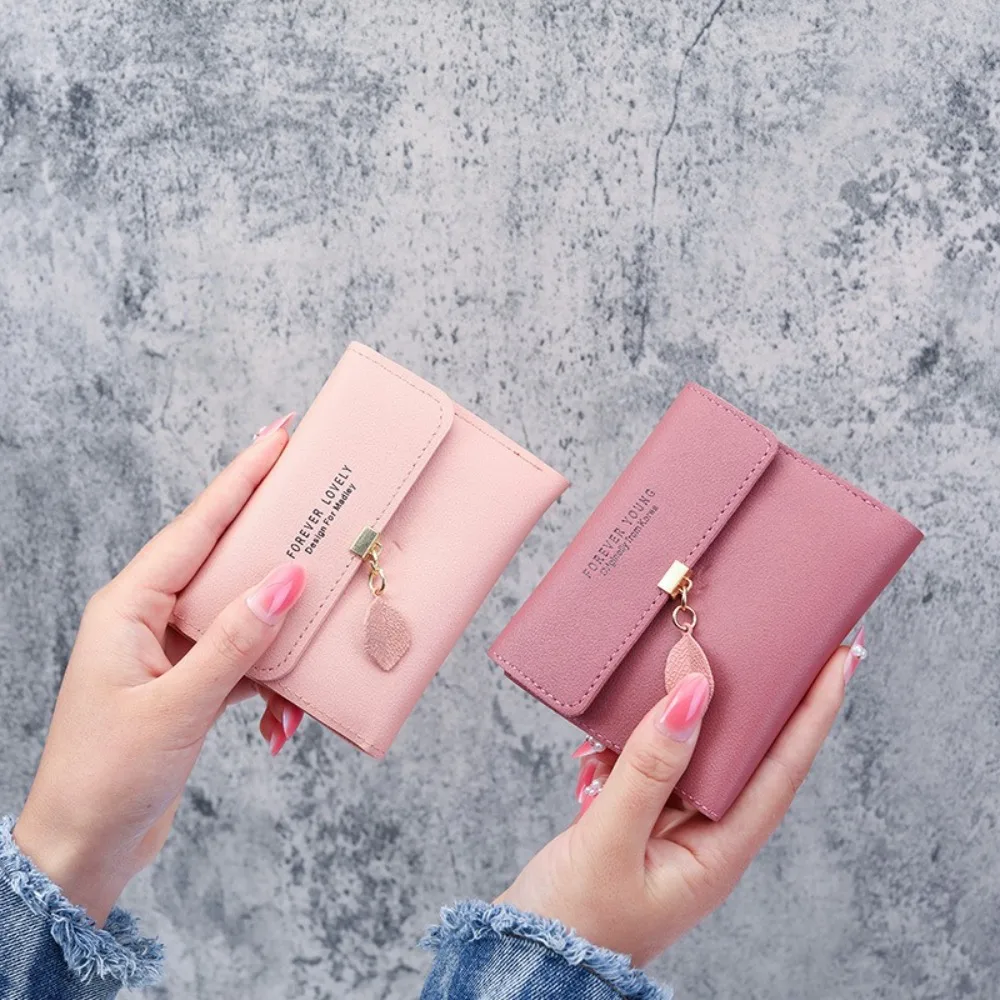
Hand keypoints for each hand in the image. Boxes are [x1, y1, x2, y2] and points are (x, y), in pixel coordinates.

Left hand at [14, 415, 307, 924]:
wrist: (84, 848)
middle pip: (226, 561)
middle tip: (322, 512)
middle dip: (277, 548)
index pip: (197, 527)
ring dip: (280, 643)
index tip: (279, 438)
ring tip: (310, 658)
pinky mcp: (190, 683)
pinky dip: (269, 685)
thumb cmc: (108, 776)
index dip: (241, 479)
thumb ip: (235, 641)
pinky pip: (245, 662)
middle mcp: (151, 617)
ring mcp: (171, 650)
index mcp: (129, 605)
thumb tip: (286, 578)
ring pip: (244, 616)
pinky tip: (280, 719)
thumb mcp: (176, 706)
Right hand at [497, 637, 860, 964]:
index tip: (839, 655)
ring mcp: (671, 828)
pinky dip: (638, 736)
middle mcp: (705, 837)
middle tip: (779, 637)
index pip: (781, 768)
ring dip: (691, 711)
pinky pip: (653, 762)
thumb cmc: (574, 919)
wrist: (528, 958)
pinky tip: (617, 726)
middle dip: (764, 696)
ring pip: (697, 752)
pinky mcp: (638, 819)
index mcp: (718, 853)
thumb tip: (694, 693)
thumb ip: (650, 767)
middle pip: (748, 753)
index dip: (813, 710)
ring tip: (697, 662)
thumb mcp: (610, 840)